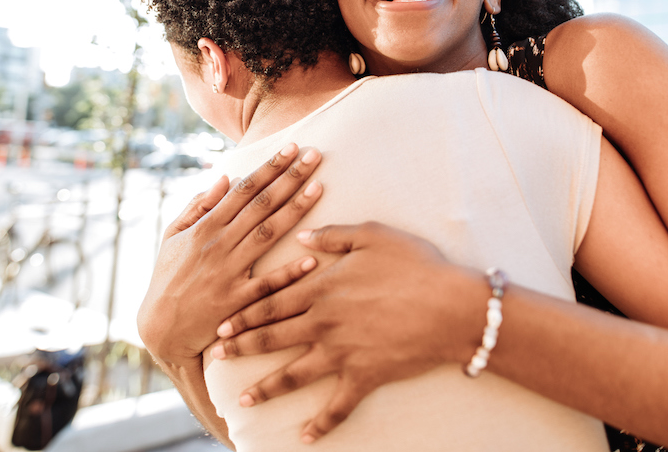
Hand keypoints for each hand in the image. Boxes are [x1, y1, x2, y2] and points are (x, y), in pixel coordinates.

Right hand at [137, 143, 325, 369]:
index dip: (270, 167)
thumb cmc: (168, 278)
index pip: (244, 189)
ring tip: (319, 189)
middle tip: (315, 156)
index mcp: (205, 226)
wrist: (161, 329)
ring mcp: (229, 273)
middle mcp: (219, 245)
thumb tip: (224, 178)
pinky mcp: (237, 302)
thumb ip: (198, 206)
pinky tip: (312, 256)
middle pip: (261, 205)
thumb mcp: (172, 236)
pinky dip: (289, 271)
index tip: (292, 148)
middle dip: (289, 178)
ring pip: (268, 235)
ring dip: (295, 210)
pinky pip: (268, 284)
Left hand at [209, 222, 489, 442]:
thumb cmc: (414, 265)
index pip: (271, 301)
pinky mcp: (363, 377)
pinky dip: (321, 424)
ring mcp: (341, 353)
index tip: (221, 322)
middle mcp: (323, 323)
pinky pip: (337, 407)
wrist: (450, 306)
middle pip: (272, 338)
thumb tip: (302, 236)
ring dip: (266, 388)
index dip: (244, 312)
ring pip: (293, 375)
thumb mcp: (372, 235)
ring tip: (243, 400)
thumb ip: (333, 235)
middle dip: (242, 347)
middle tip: (217, 356)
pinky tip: (305, 438)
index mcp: (321, 288)